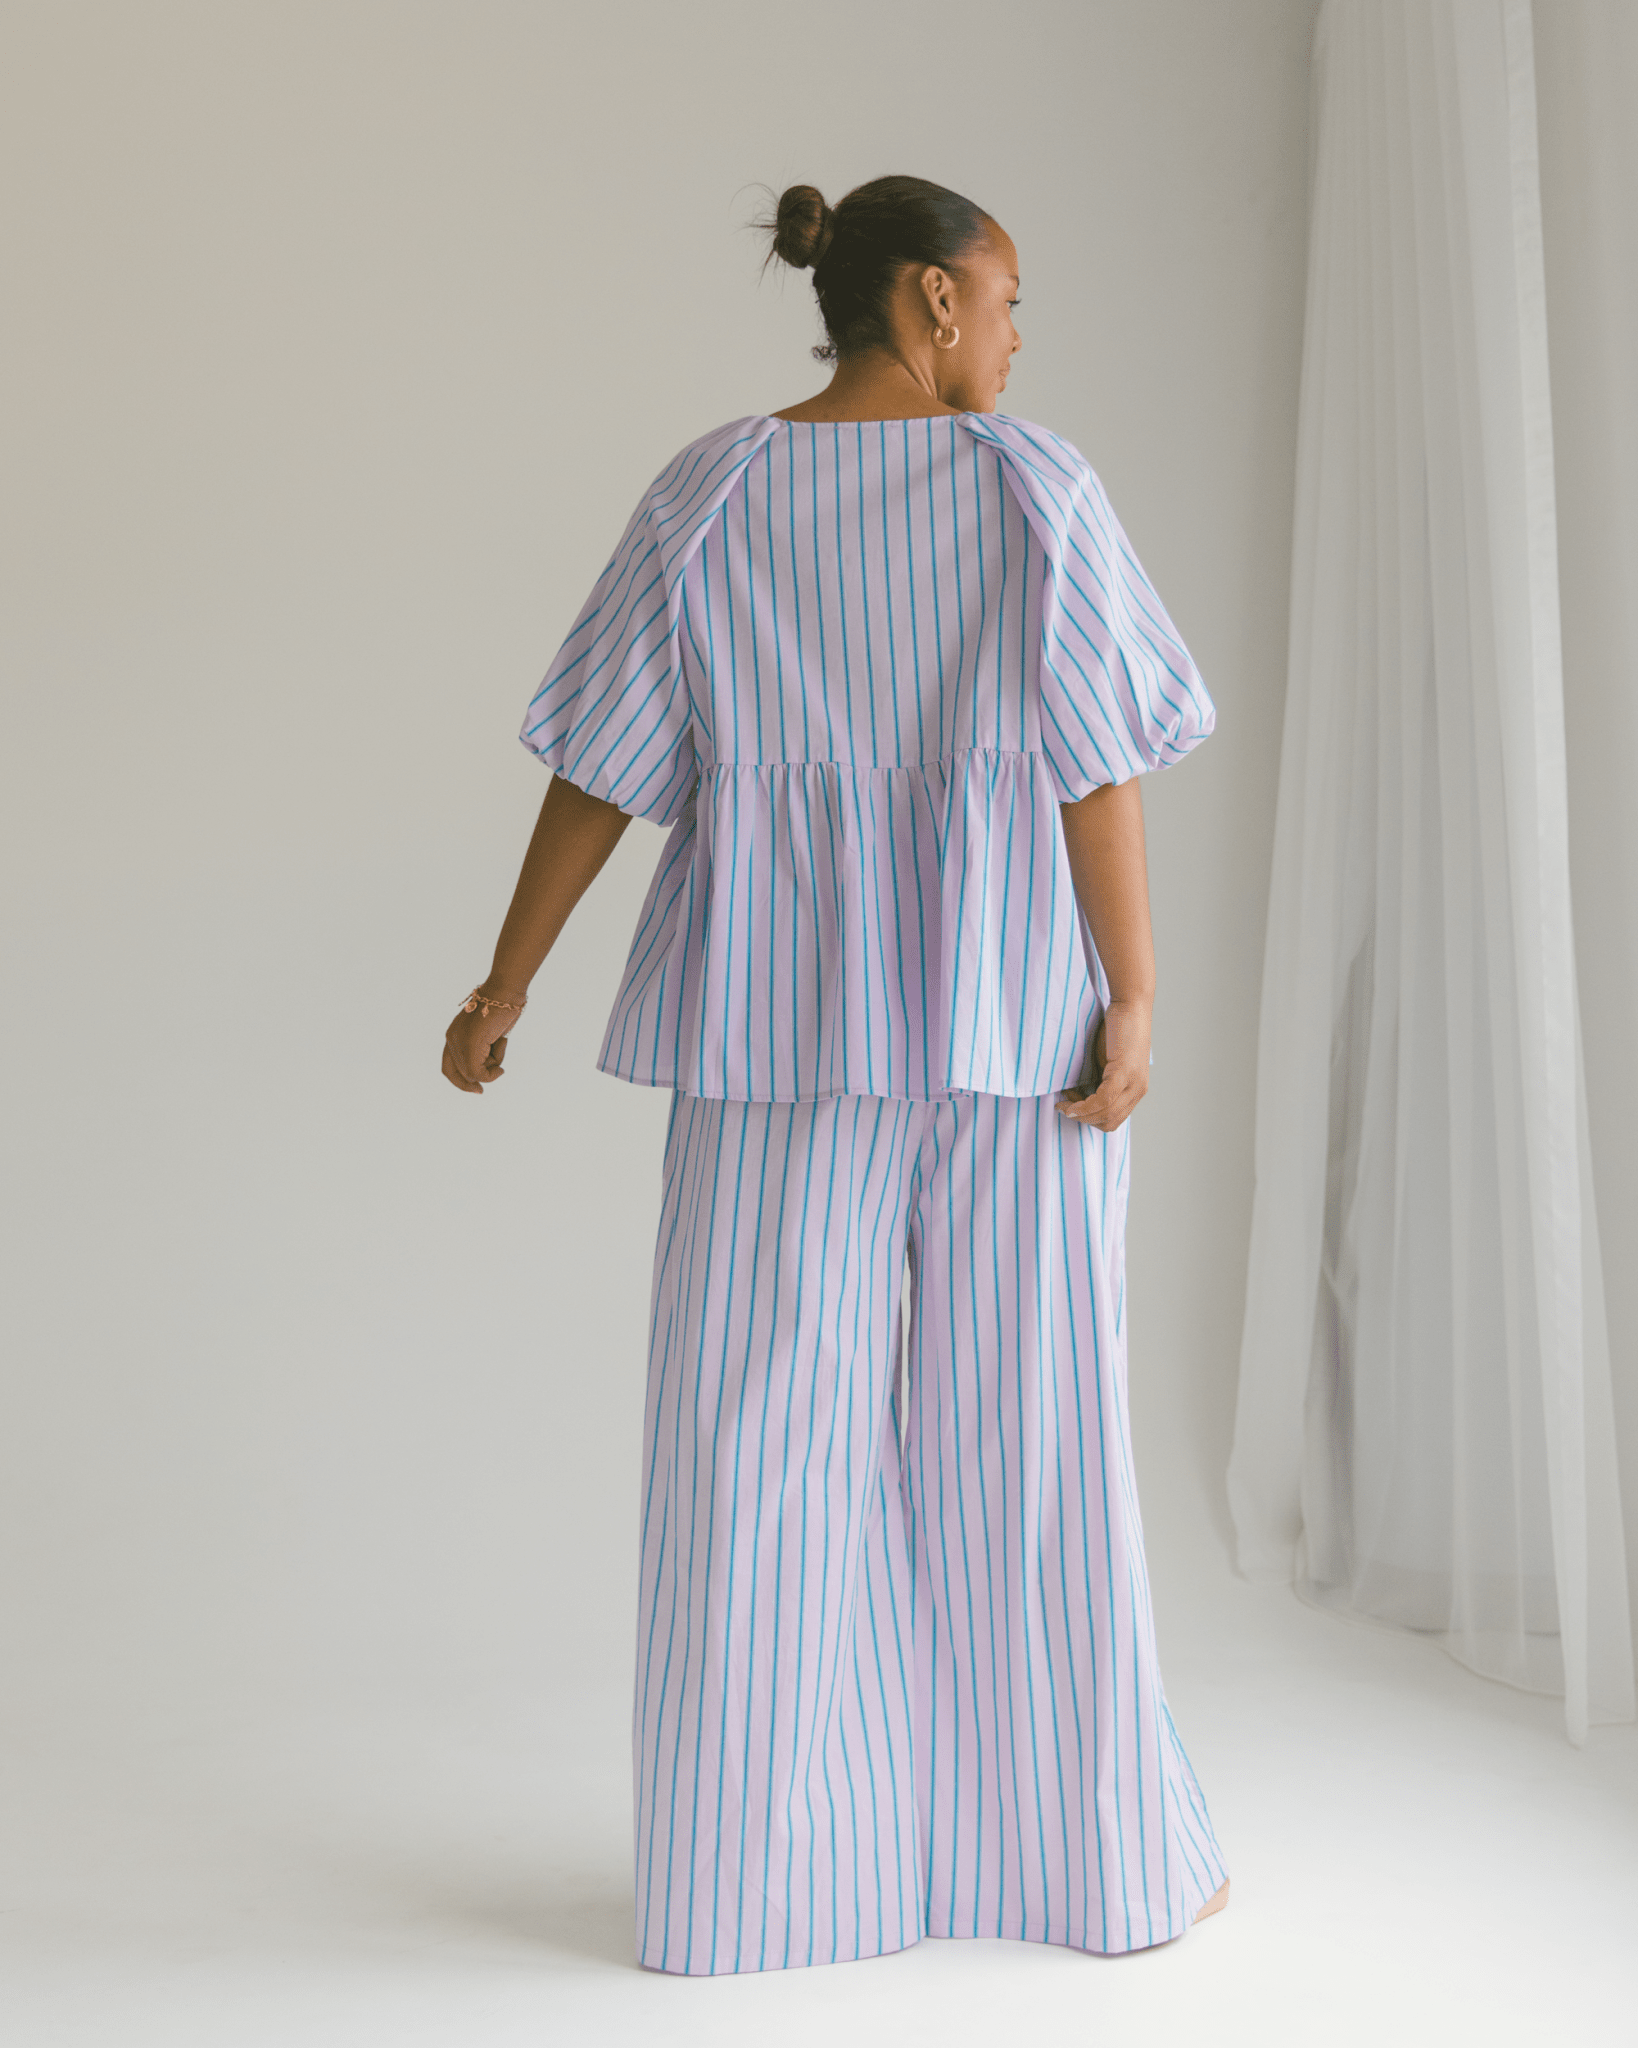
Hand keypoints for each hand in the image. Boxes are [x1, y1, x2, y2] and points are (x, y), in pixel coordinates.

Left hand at [441, 990, 525, 1094]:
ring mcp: (459, 1043)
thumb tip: (489, 1069)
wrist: (505, 993)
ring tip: (500, 1044)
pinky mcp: (470, 1047)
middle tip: (480, 1092)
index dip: (459, 1079)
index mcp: (454, 1034)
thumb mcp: (490, 1034)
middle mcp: (452, 1039)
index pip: (449, 1064)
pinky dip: (492, 1074)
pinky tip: (501, 1064)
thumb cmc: (502, 1009)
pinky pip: (479, 1073)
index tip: (475, 1087)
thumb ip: (484, 1049)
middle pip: (455, 1073)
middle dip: (469, 1083)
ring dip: (492, 1067)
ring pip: (472, 1074)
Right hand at [1055, 998, 1150, 1130]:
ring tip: (1063, 1103)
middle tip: (1064, 1106)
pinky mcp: (1125, 1072)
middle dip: (1083, 1120)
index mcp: (1135, 1090)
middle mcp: (1138, 1091)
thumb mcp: (1108, 1063)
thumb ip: (1100, 1081)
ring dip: (1080, 1113)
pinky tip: (1070, 1098)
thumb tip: (1079, 1096)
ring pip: (1105, 1114)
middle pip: (1108, 1122)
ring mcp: (1134, 1083)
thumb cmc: (1116, 1030)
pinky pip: (1104, 1099)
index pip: (1112, 1120)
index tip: (1071, 1106)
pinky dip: (1085, 1104)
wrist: (1130, 1006)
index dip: (1089, 1119)